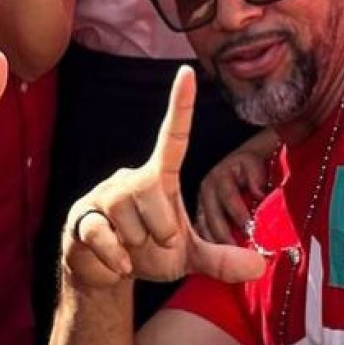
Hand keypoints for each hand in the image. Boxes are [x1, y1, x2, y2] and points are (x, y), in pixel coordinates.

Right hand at [65, 67, 268, 290]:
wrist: (105, 272)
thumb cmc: (149, 252)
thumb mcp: (189, 257)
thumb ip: (222, 259)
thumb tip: (260, 268)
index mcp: (160, 177)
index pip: (173, 136)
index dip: (180, 105)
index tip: (187, 71)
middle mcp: (132, 177)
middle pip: (158, 199)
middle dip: (163, 233)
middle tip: (153, 242)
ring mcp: (105, 195)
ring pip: (134, 223)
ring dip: (139, 247)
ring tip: (132, 247)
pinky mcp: (83, 216)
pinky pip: (107, 238)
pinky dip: (119, 259)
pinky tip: (119, 262)